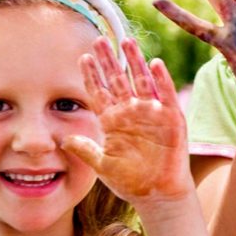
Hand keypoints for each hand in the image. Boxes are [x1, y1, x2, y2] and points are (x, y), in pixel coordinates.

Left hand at [61, 38, 191, 205]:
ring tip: (127, 42)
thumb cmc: (131, 182)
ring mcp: (152, 114)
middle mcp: (132, 113)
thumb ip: (85, 149)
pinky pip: (166, 96)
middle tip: (100, 39)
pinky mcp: (172, 121)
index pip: (100, 92)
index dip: (92, 75)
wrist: (157, 196)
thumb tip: (63, 138)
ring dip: (135, 62)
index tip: (83, 57)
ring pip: (141, 81)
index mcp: (114, 121)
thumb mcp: (101, 165)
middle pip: (118, 80)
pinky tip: (155, 64)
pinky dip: (162, 80)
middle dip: (109, 60)